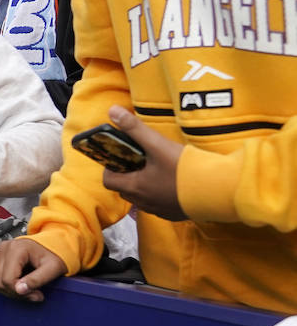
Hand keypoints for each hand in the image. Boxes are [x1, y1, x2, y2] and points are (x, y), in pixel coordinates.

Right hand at [0, 237, 67, 302]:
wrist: (55, 243)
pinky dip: (9, 287)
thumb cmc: (55, 254)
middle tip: (34, 294)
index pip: (8, 280)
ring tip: (30, 290)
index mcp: (16, 249)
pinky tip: (22, 284)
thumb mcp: (52, 268)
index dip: (21, 293)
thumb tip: (19, 290)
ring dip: (13, 292)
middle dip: (17, 293)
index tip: (37, 295)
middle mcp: (4, 249)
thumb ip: (36, 280)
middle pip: (1, 283)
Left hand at [100, 105, 185, 220]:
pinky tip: (172, 182)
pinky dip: (159, 194)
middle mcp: (144, 202)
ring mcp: (159, 210)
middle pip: (124, 190)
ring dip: (143, 185)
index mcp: (135, 187)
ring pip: (141, 198)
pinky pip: (159, 205)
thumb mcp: (157, 144)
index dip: (111, 168)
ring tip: (156, 169)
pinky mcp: (175, 214)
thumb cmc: (185, 168)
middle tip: (139, 160)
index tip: (121, 156)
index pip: (108, 180)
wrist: (217, 190)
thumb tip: (112, 111)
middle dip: (127, 175)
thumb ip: (134, 128)